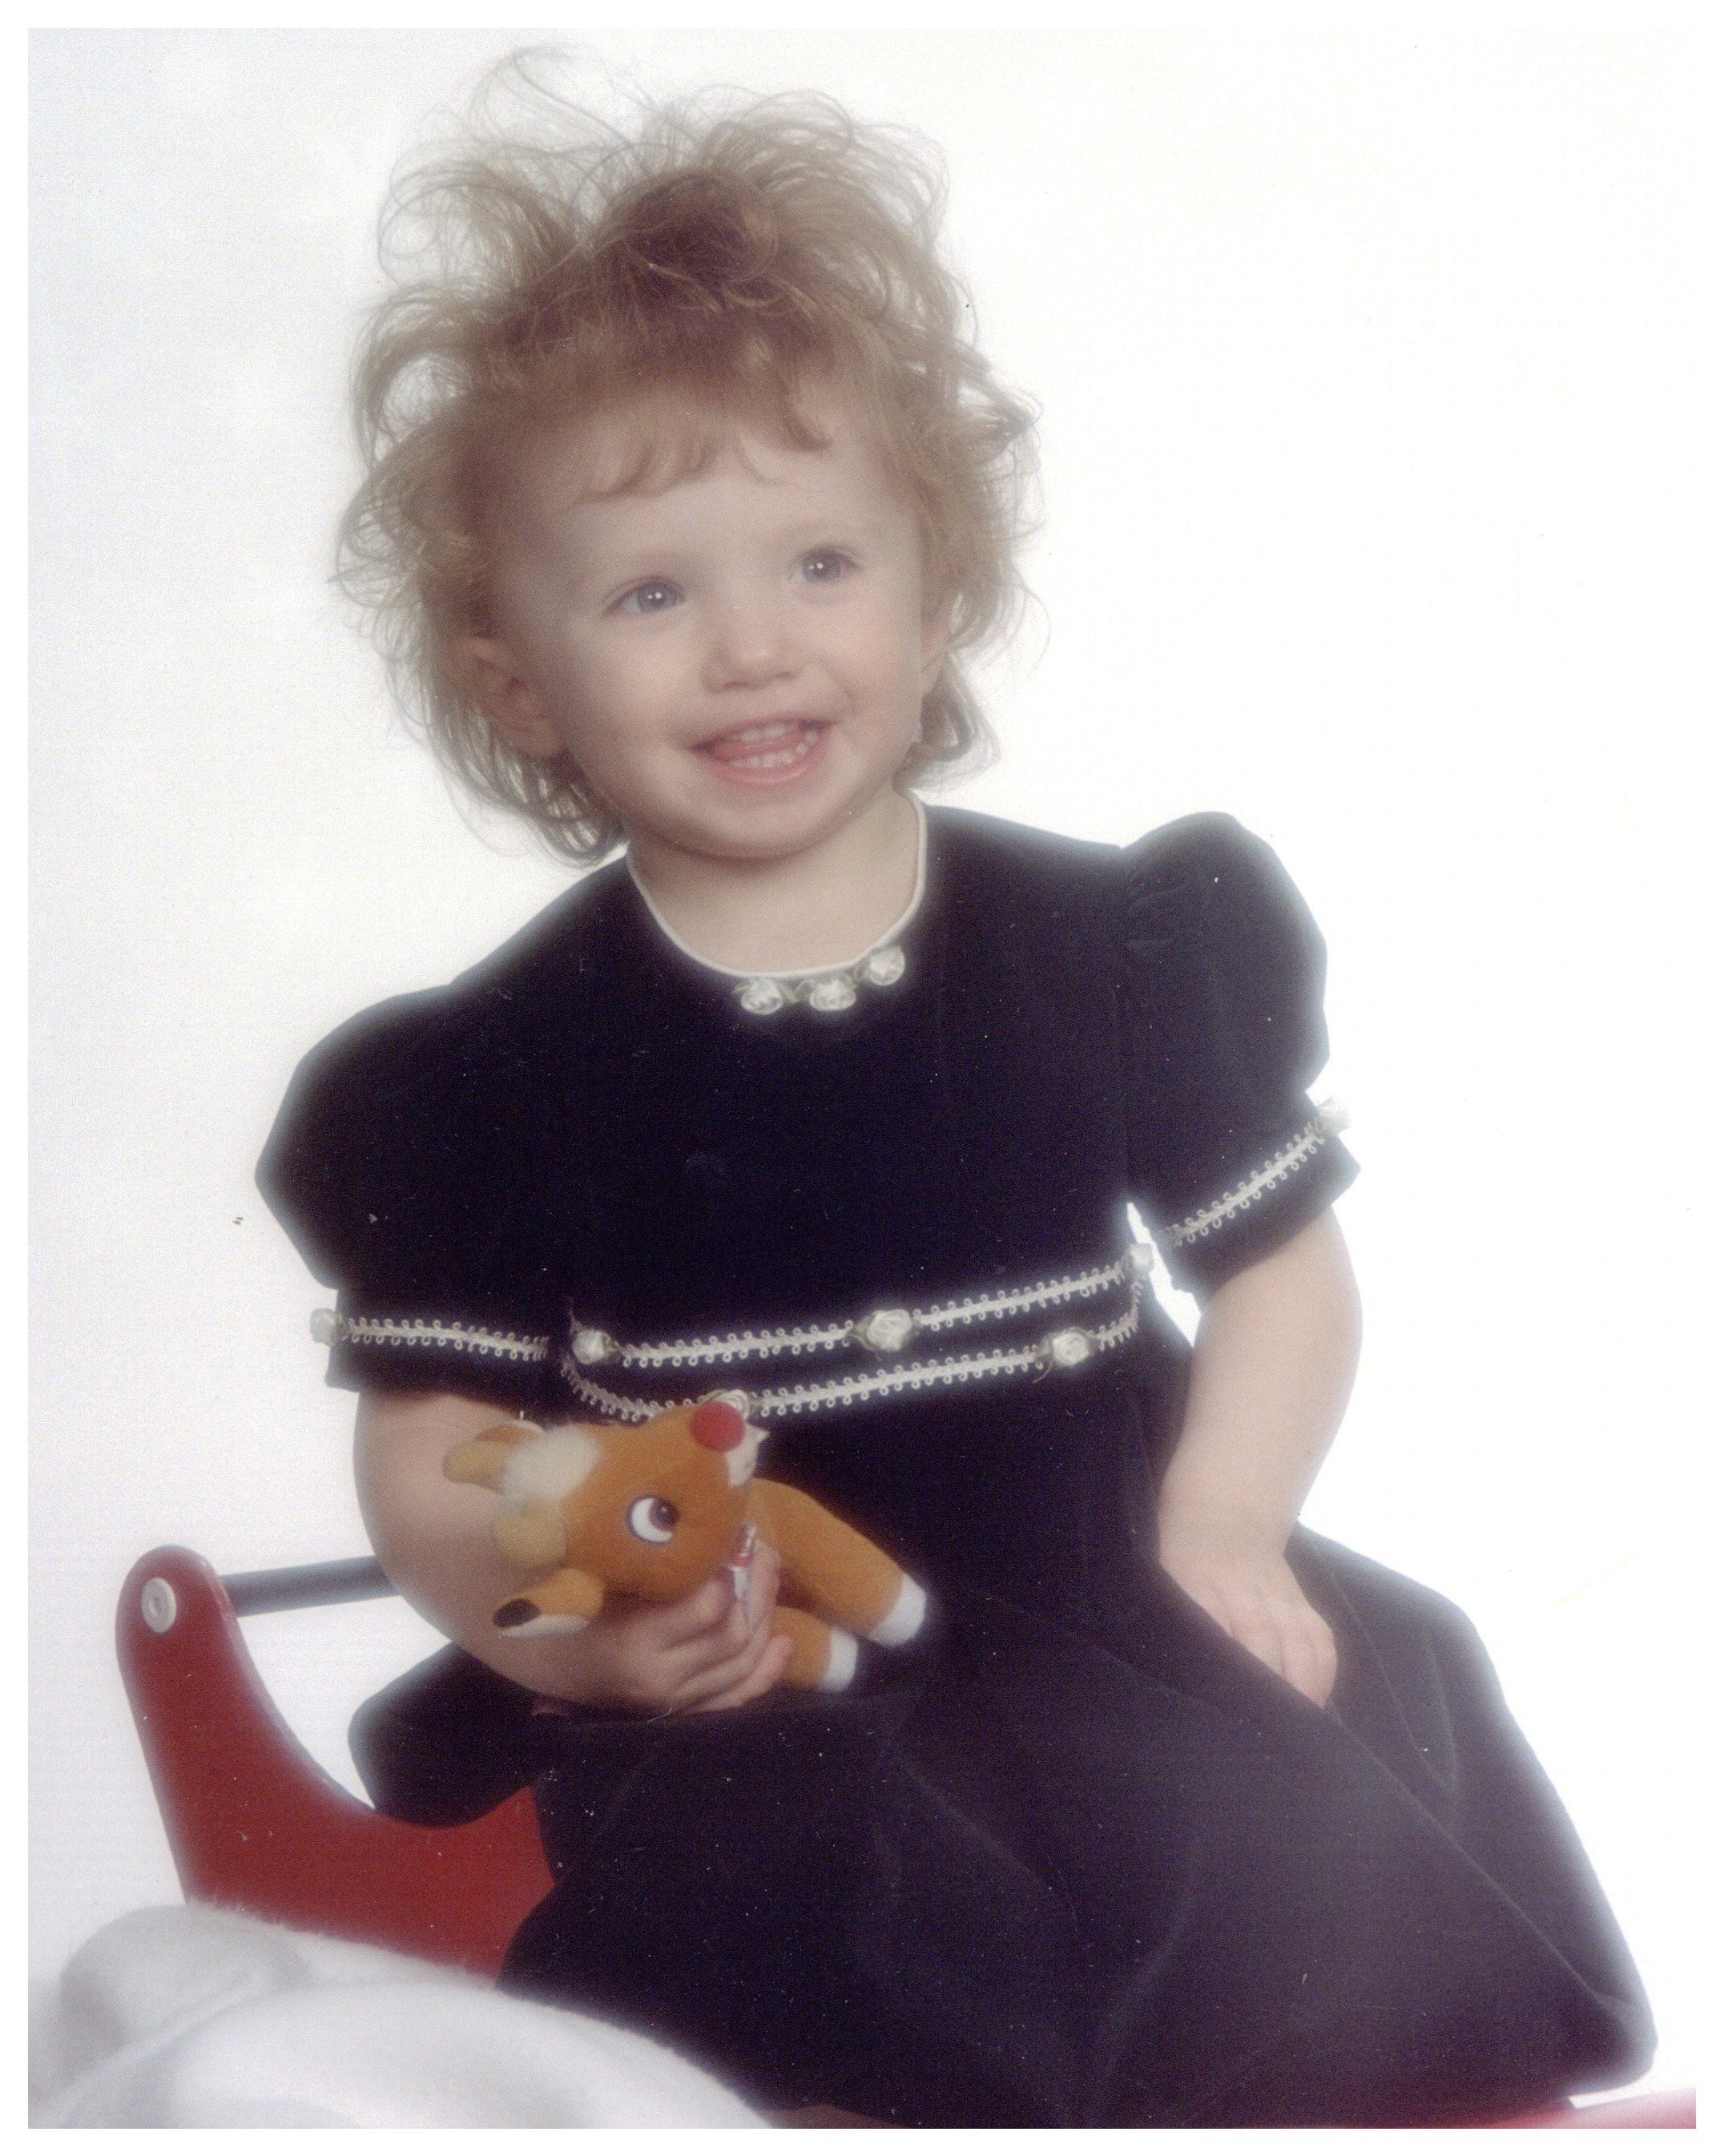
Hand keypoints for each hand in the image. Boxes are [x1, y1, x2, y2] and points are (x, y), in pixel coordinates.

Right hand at [547, 1542, 794, 1715]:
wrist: (528, 1648)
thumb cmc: (558, 1591)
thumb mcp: (595, 1563)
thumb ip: (650, 1551)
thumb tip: (710, 1521)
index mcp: (634, 1639)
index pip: (710, 1607)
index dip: (733, 1570)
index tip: (736, 1536)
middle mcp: (657, 1678)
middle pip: (734, 1635)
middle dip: (758, 1588)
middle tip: (762, 1548)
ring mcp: (668, 1700)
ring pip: (740, 1666)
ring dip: (766, 1619)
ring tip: (770, 1576)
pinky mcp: (673, 1710)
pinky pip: (730, 1699)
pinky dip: (763, 1672)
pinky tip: (785, 1644)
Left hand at [1157, 1524, 1336, 1706]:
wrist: (1225, 1516)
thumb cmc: (1184, 1559)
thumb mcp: (1164, 1581)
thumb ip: (1174, 1621)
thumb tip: (1174, 1673)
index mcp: (1196, 1581)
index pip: (1209, 1618)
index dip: (1222, 1654)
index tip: (1227, 1692)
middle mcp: (1242, 1588)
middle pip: (1260, 1633)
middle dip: (1269, 1678)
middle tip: (1268, 1723)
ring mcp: (1277, 1593)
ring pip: (1297, 1636)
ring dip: (1303, 1681)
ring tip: (1299, 1720)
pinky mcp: (1301, 1601)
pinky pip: (1319, 1635)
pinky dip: (1323, 1669)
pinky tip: (1316, 1699)